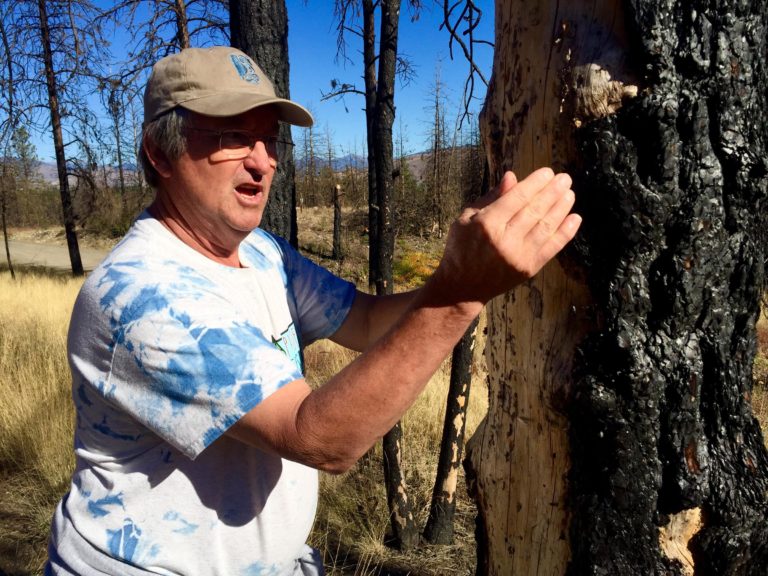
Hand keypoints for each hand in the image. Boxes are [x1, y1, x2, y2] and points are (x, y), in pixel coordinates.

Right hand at [431, 167, 581, 306]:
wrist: (462, 287)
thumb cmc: (462, 248)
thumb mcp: (466, 219)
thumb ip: (491, 198)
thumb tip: (512, 176)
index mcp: (487, 224)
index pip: (517, 198)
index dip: (535, 183)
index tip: (548, 172)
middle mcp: (505, 240)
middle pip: (535, 210)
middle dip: (553, 191)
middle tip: (565, 178)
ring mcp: (519, 256)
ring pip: (546, 226)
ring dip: (561, 208)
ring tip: (569, 194)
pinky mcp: (528, 269)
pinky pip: (552, 247)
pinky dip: (566, 232)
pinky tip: (574, 218)